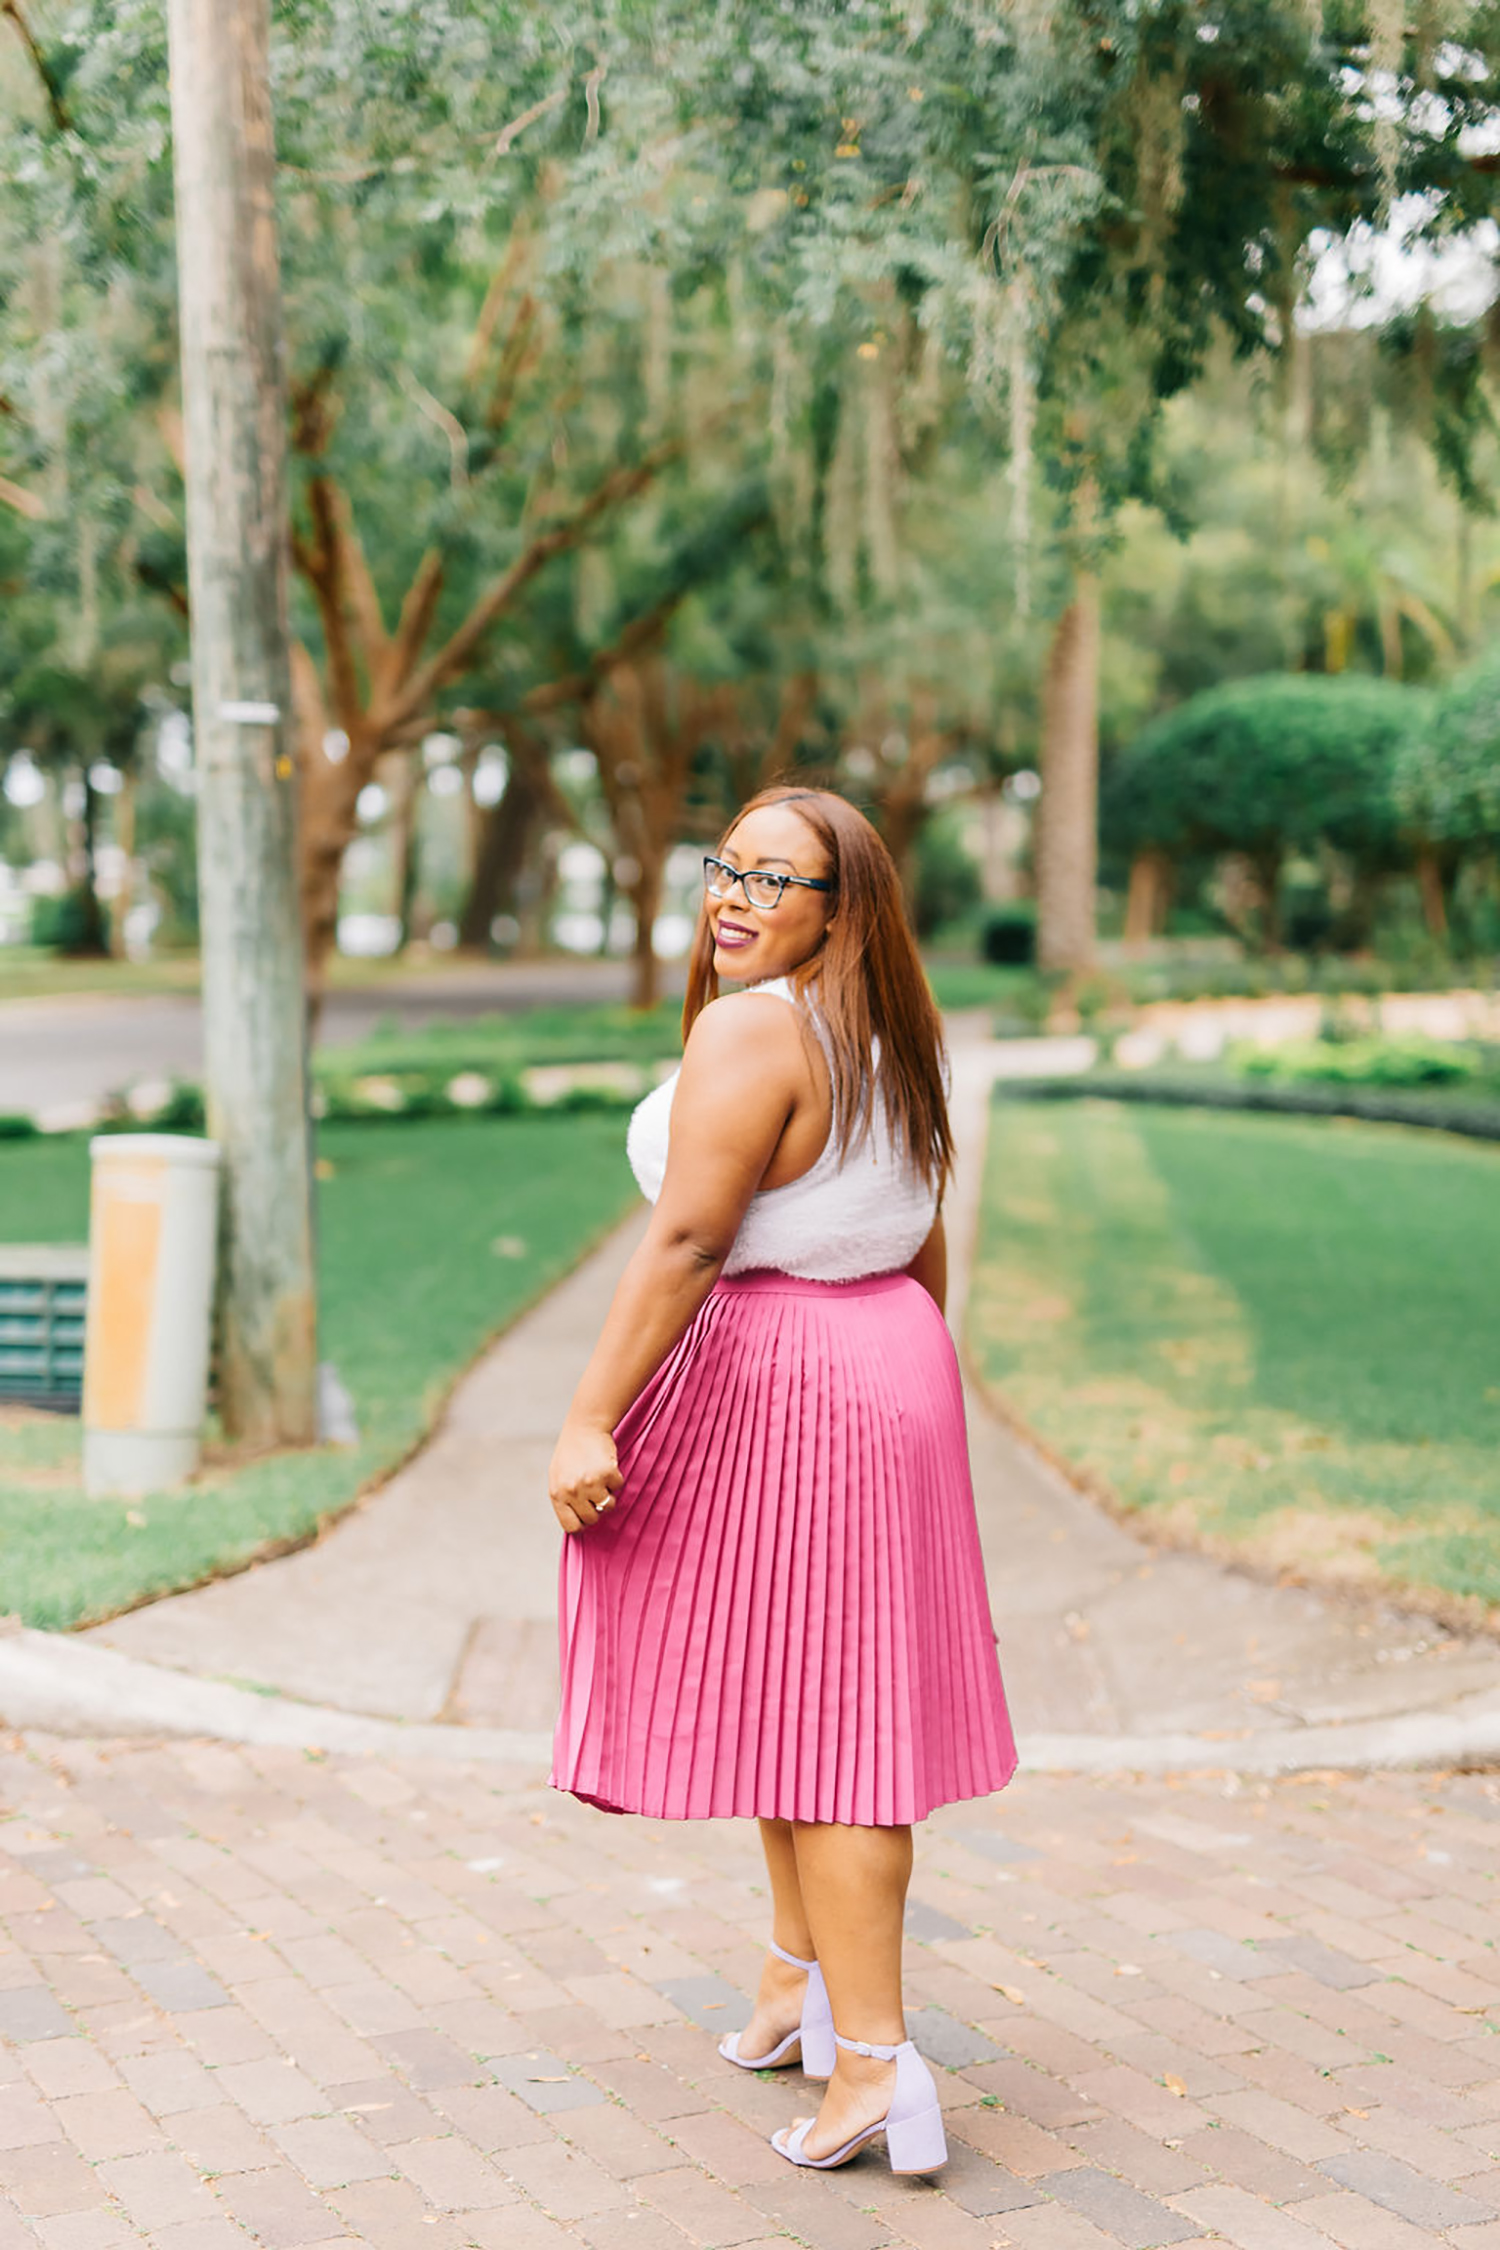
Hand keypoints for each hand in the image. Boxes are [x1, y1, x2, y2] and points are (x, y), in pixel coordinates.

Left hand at [549, 1418, 622, 1533]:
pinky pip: (618, 1487)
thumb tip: (577, 1521)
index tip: (587, 1513)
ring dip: (608, 1493)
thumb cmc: (571, 1452)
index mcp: (557, 1494)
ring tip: (600, 1476)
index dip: (582, 1522)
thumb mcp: (558, 1477)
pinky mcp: (607, 1474)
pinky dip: (616, 1478)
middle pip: (592, 1518)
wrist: (584, 1426)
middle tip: (596, 1490)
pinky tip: (606, 1464)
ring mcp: (590, 1483)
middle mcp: (572, 1491)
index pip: (571, 1526)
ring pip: (608, 1505)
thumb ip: (565, 1498)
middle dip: (597, 1507)